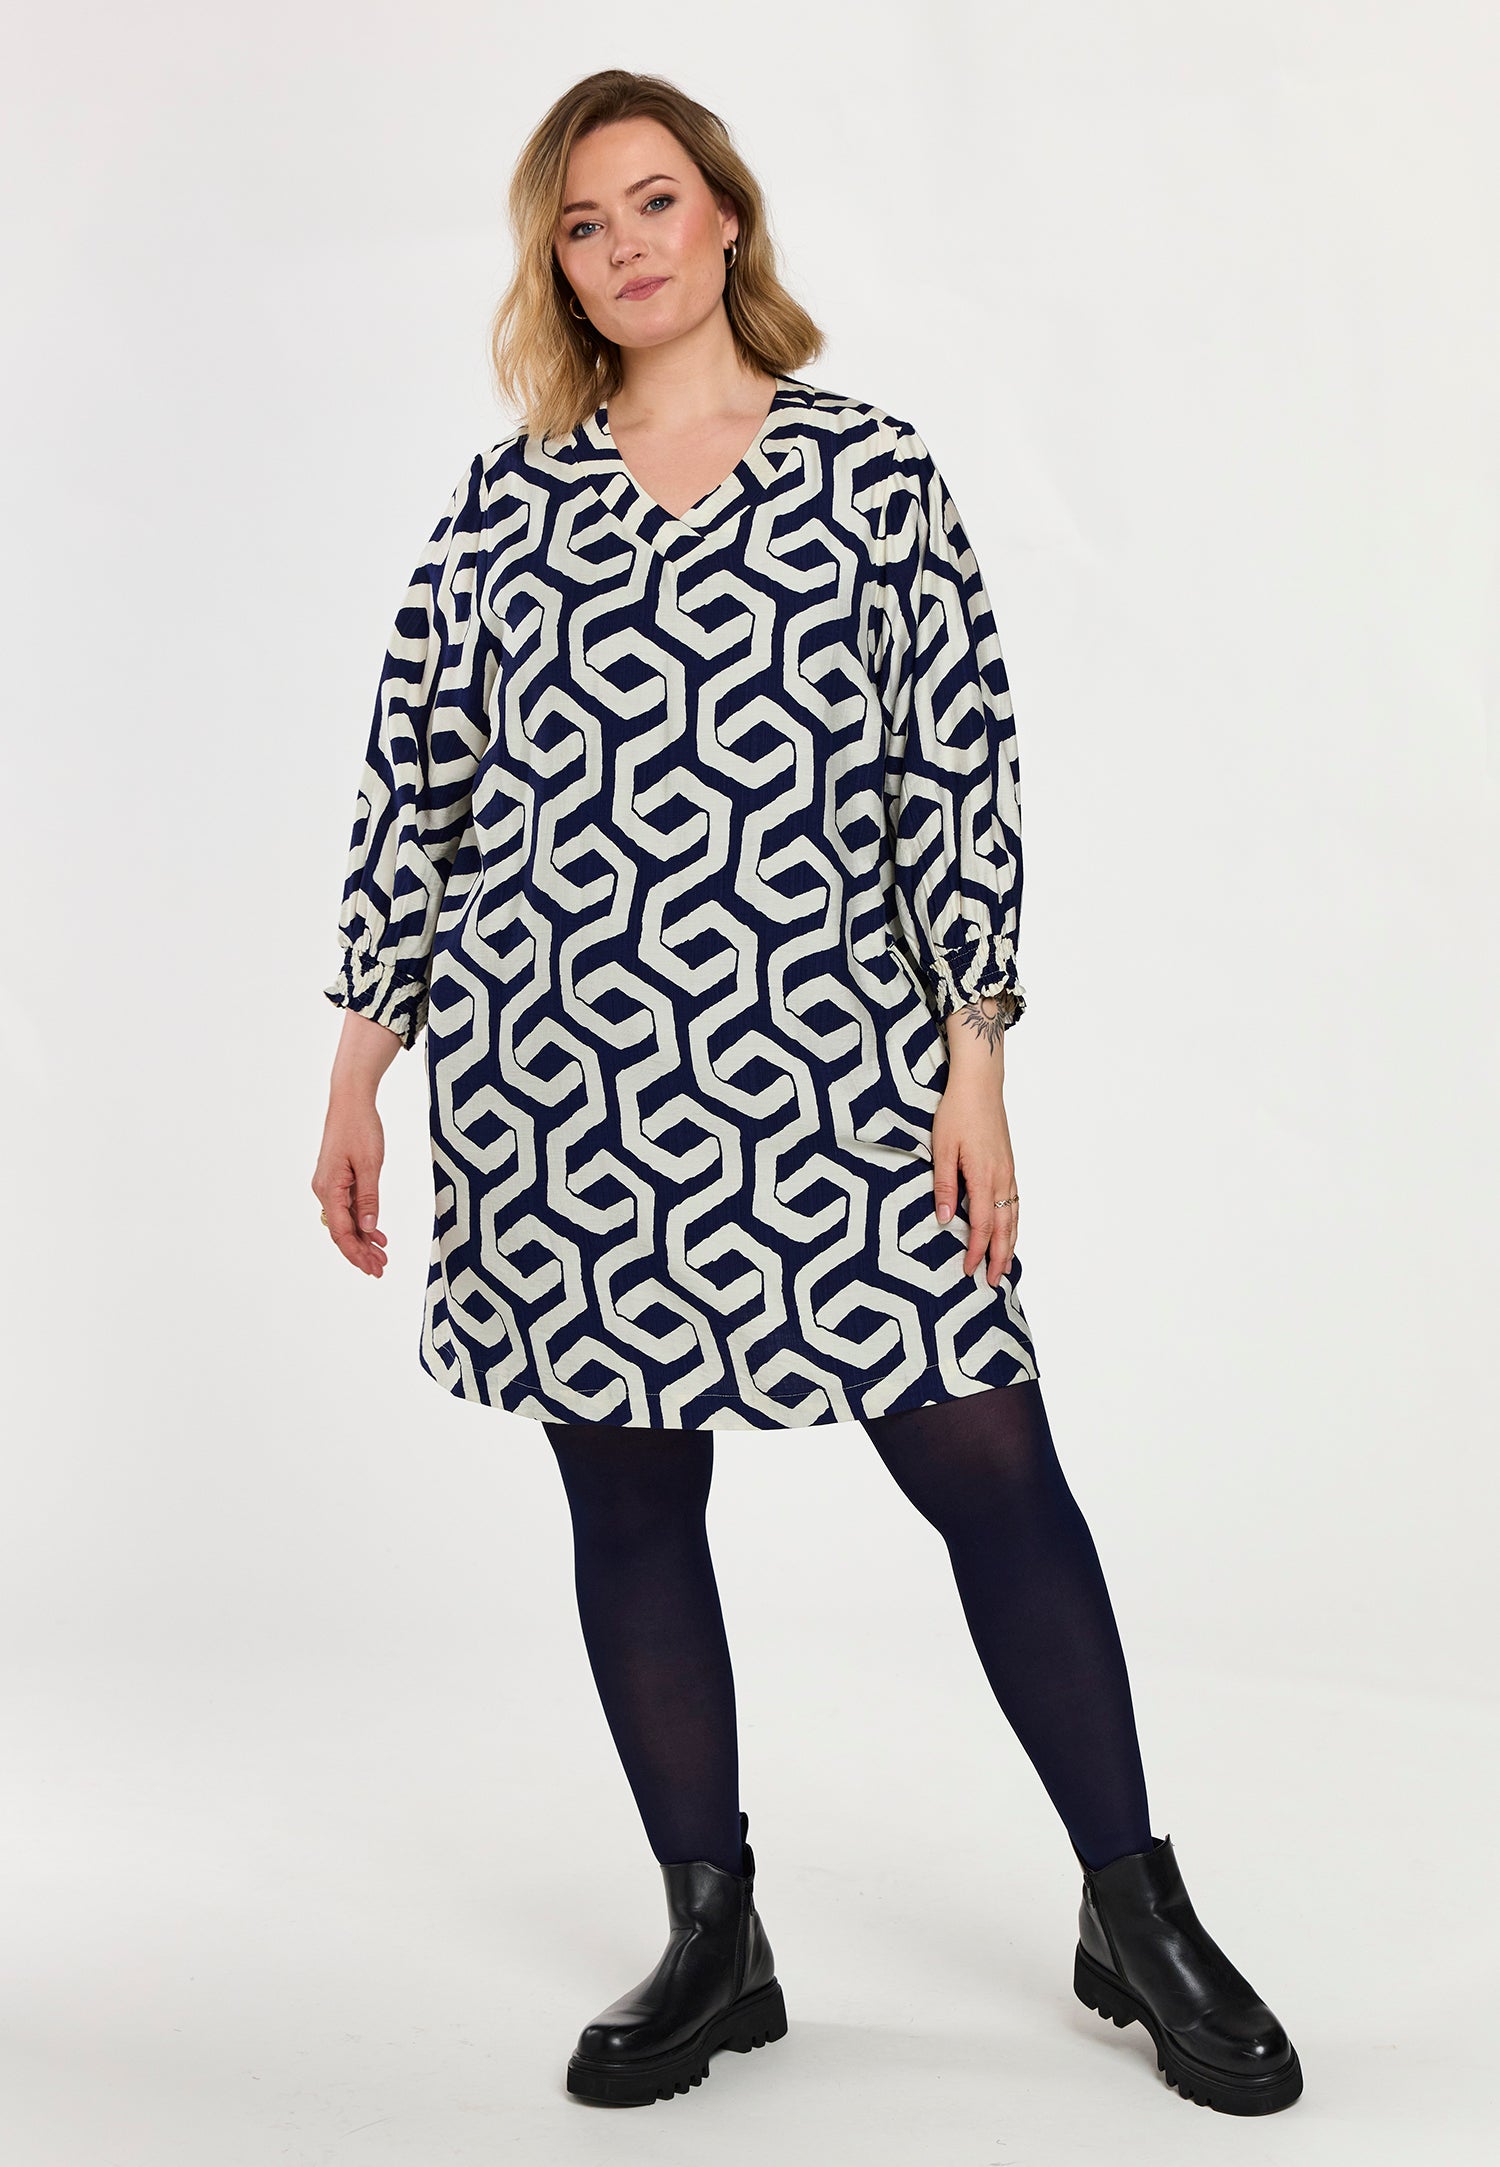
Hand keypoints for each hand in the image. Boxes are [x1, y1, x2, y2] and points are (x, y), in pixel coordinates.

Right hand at [311, 1094, 388, 1276]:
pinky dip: (362, 1222)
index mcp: (329, 1188)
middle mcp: (324, 1190)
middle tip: (381, 1269)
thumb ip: (369, 1197)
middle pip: (342, 1231)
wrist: (350, 1101)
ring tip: (382, 1257)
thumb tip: (368, 1229)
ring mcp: (329, 1185)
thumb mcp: (370, 1164)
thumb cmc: (360, 1127)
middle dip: (361, 1252)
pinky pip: (348, 1207)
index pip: (342, 1232)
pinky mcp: (337, 1178)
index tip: (372, 1268)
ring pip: (346, 1221)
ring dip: (363, 1240)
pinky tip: (377, 1235)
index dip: (356, 1253)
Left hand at [931, 1022, 1018, 1286]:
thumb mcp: (941, 1148)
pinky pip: (1015, 1203)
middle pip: (1004, 1228)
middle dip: (998, 1257)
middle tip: (992, 1283)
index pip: (982, 1225)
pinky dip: (1015, 1224)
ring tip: (1005, 1267)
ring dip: (1010, 1245)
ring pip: (1014, 1217)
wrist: (980, 1084)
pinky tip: (1010, 1232)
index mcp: (984, 1176)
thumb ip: (945, 1185)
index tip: (967, 1272)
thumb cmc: (956, 1112)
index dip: (975, 1251)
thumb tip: (946, 1220)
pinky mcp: (1009, 1165)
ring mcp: (1009, 1172)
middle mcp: (1002, 1178)